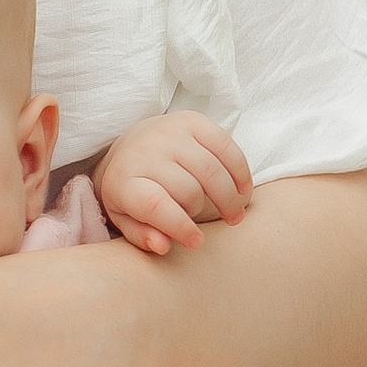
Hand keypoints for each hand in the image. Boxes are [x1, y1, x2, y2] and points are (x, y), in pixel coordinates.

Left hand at [94, 112, 252, 258]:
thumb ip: (141, 234)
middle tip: (209, 221)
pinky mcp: (191, 120)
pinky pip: (226, 146)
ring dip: (228, 198)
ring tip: (233, 214)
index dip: (180, 227)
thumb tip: (163, 246)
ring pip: (211, 171)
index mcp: (124, 180)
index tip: (197, 242)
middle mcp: (145, 152)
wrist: (129, 147)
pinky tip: (242, 190)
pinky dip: (240, 172)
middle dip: (202, 212)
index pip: (155, 205)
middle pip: (189, 190)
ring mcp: (169, 133)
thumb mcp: (126, 218)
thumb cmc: (132, 190)